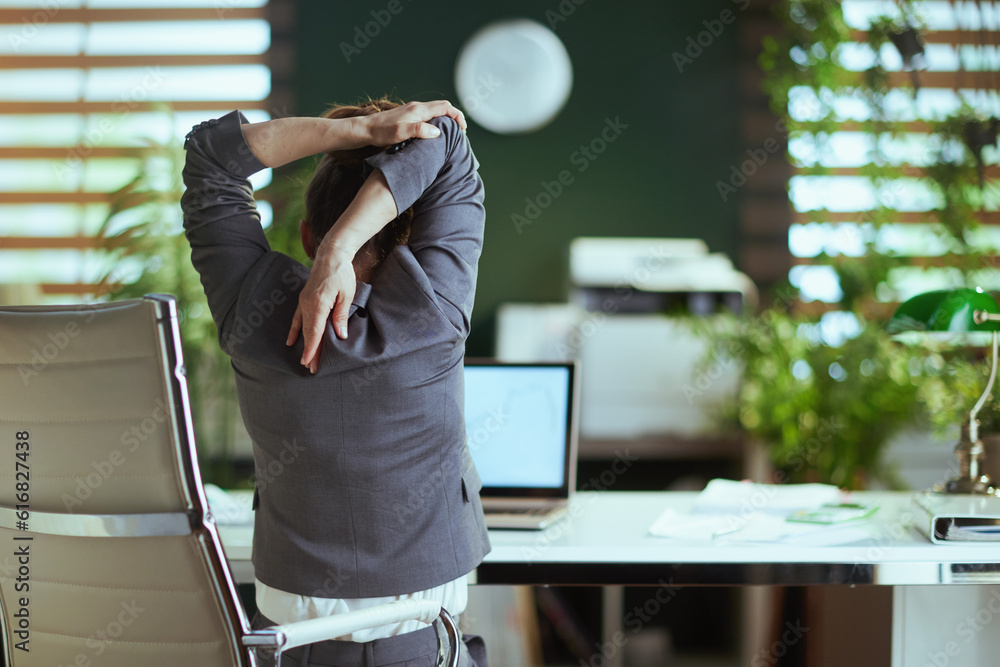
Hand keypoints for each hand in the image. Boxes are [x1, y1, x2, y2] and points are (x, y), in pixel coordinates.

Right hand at [286, 244, 355, 372]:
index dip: (312, 349)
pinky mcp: (304, 298)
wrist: (331, 254)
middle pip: (308, 333)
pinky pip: (297, 317)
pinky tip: (290, 340)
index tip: (309, 363)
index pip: (314, 332)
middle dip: (310, 352)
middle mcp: (307, 304)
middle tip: (311, 370)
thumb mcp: (346, 295)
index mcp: (318, 304)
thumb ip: (341, 315)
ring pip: (302, 327)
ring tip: (304, 360)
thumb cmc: (342, 273)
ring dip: (303, 344)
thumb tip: (340, 335)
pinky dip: (294, 330)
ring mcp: (304, 301)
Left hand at [355, 100, 466, 147]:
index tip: (463, 129)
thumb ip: (420, 130)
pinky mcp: (407, 116)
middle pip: (442, 107)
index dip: (458, 116)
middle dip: (454, 117)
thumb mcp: (401, 133)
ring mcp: (412, 111)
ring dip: (445, 120)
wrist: (365, 129)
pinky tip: (433, 133)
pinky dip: (436, 122)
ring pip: (435, 111)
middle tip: (460, 133)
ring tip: (450, 134)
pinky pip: (427, 116)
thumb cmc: (382, 132)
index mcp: (418, 110)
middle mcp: (417, 107)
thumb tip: (437, 132)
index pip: (445, 107)